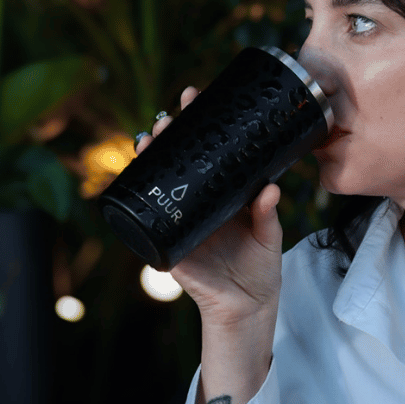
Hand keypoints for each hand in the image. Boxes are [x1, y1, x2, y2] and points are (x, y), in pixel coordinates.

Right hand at [135, 87, 282, 327]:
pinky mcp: (169, 247)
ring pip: (158, 185)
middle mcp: (197, 204)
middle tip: (168, 116)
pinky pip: (147, 222)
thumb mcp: (269, 236)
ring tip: (148, 140)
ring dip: (149, 160)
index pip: (206, 152)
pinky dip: (138, 203)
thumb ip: (268, 213)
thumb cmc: (260, 269)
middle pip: (177, 162)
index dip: (197, 125)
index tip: (194, 95)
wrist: (248, 307)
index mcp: (220, 195)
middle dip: (169, 135)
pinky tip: (133, 180)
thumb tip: (271, 188)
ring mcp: (181, 223)